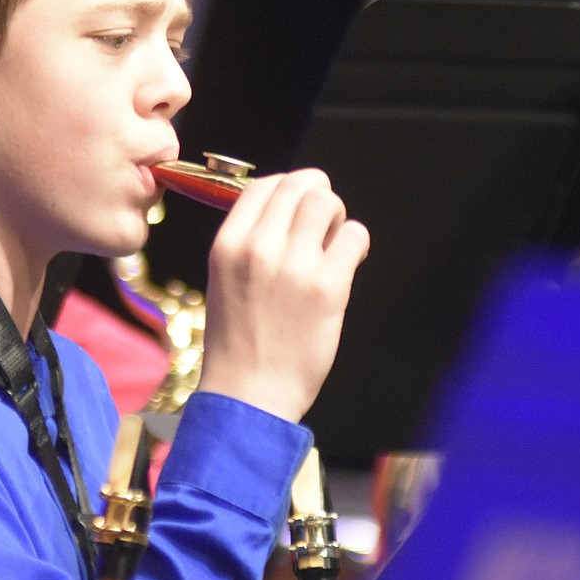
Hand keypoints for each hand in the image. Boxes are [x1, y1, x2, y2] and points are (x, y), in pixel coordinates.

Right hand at [197, 169, 369, 422]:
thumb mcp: (223, 281)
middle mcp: (257, 247)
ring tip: (333, 247)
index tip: (299, 209)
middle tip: (324, 228)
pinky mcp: (327, 287)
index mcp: (227, 244)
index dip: (289, 188)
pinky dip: (356, 244)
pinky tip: (346, 266)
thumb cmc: (238, 343)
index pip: (264, 184)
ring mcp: (293, 265)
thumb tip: (288, 212)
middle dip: (318, 198)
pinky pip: (355, 236)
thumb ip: (249, 243)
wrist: (249, 395)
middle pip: (300, 185)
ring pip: (327, 202)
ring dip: (338, 218)